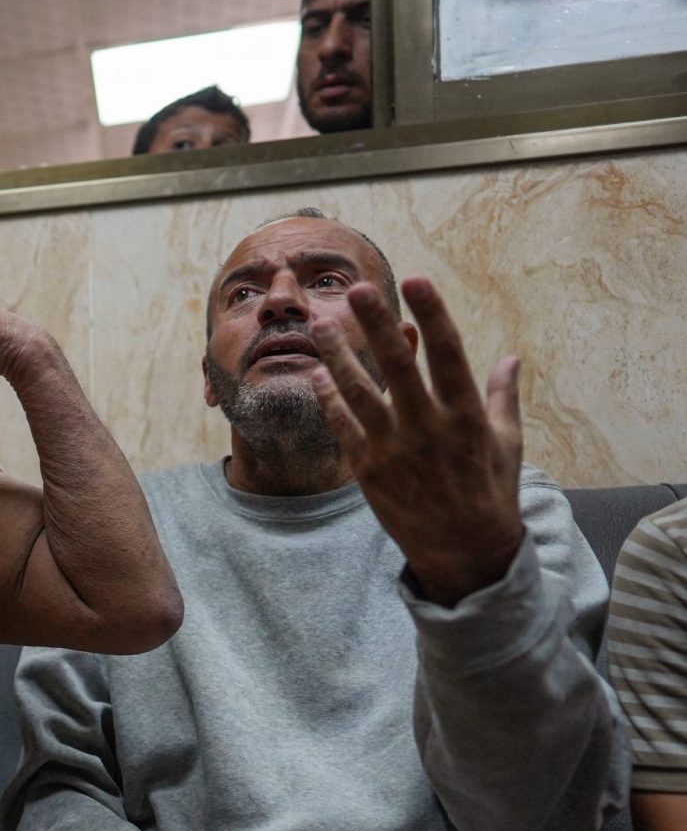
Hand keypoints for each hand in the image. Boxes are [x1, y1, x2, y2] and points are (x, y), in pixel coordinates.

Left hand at [309, 277, 524, 605]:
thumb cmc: (489, 491)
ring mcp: (395, 449)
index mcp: (467, 416)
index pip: (449, 354)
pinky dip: (330, 399)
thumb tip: (512, 358)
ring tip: (318, 324)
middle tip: (356, 289)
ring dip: (338, 355)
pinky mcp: (369, 470)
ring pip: (360, 392)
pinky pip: (344, 427)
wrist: (464, 550)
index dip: (432, 315)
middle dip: (376, 324)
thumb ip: (503, 398)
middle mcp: (429, 428)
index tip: (417, 280)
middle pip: (398, 366)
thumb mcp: (507, 444)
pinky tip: (318, 373)